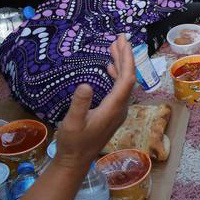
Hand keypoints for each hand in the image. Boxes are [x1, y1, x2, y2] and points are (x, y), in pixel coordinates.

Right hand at [52, 35, 133, 170]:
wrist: (75, 161)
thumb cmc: (72, 143)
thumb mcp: (71, 123)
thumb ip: (79, 104)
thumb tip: (86, 84)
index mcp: (114, 107)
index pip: (126, 78)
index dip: (126, 59)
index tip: (123, 42)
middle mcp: (120, 108)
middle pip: (128, 78)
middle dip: (125, 57)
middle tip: (120, 38)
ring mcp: (118, 111)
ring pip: (124, 83)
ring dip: (121, 64)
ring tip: (114, 47)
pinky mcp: (113, 113)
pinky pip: (119, 89)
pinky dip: (116, 75)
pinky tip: (109, 68)